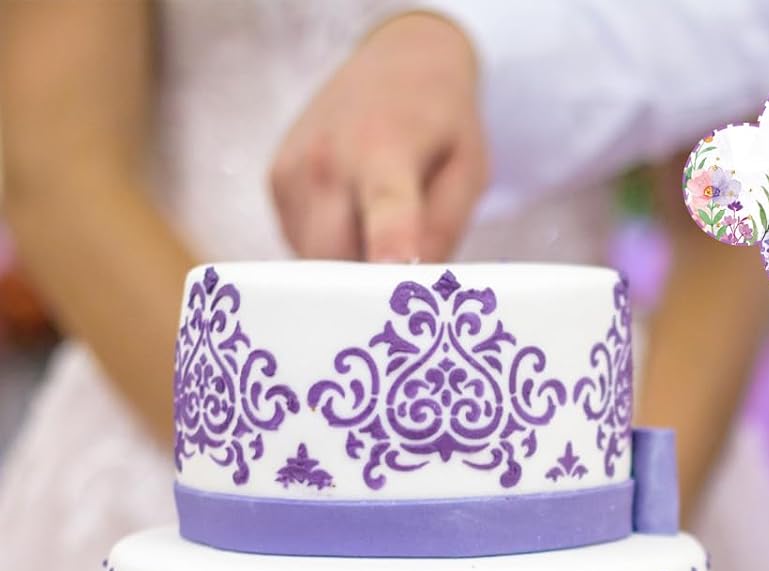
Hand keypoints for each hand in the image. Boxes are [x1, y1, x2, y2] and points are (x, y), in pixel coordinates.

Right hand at [270, 12, 486, 262]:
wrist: (398, 61)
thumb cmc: (442, 123)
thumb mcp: (467, 173)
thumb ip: (443, 231)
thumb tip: (414, 287)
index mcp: (385, 150)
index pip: (385, 209)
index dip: (388, 248)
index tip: (394, 276)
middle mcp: (328, 159)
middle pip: (336, 260)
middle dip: (366, 287)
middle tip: (401, 287)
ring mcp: (293, 172)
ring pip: (314, 261)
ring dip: (348, 268)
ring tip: (380, 231)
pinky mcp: (277, 184)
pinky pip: (302, 245)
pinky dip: (330, 251)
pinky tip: (356, 220)